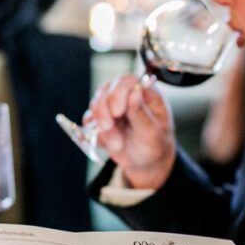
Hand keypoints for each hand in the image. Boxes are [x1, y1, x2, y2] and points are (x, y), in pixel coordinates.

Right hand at [88, 74, 175, 189]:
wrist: (146, 163)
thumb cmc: (155, 145)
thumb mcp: (152, 133)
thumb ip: (141, 113)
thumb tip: (135, 91)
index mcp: (145, 92)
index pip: (126, 81)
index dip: (118, 93)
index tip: (117, 112)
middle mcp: (127, 94)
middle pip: (106, 90)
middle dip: (105, 113)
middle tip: (110, 129)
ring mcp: (112, 105)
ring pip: (95, 105)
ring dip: (103, 127)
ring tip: (117, 144)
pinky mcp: (101, 118)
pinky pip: (89, 120)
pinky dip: (97, 133)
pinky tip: (110, 143)